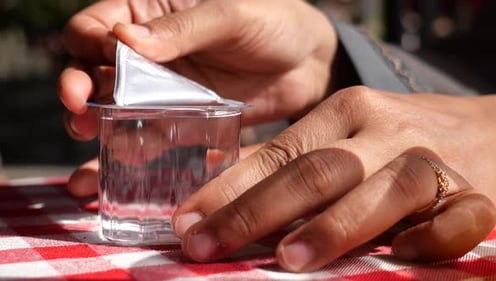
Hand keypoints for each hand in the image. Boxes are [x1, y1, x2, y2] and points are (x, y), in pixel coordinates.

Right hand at [58, 0, 335, 195]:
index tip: (99, 61)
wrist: (308, 63)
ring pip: (114, 107)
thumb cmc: (272, 22)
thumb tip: (124, 40)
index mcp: (151, 12)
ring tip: (86, 138)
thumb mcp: (230, 15)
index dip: (87, 42)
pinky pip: (149, 136)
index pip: (98, 24)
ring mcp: (163, 89)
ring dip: (94, 125)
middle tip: (78, 109)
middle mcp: (149, 53)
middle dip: (79, 88)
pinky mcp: (181, 119)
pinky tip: (121, 162)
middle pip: (94, 69)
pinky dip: (131, 150)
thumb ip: (182, 28)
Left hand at [172, 86, 495, 271]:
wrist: (488, 132)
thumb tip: (225, 188)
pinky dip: (433, 238)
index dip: (228, 190)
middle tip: (209, 247)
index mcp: (344, 112)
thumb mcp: (345, 135)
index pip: (277, 152)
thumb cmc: (398, 138)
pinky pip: (458, 217)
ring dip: (332, 226)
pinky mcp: (475, 192)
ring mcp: (429, 160)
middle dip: (256, 213)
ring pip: (380, 189)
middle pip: (315, 170)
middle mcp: (382, 130)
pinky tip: (403, 257)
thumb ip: (294, 160)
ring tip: (285, 260)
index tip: (188, 223)